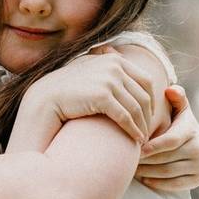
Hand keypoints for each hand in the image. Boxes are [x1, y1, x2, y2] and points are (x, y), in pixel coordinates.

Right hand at [27, 47, 154, 142]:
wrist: (46, 98)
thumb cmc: (68, 89)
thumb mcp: (90, 71)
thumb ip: (107, 68)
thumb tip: (123, 70)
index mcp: (115, 59)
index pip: (145, 80)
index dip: (152, 100)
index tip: (150, 115)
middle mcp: (114, 66)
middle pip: (143, 95)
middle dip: (148, 116)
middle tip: (149, 130)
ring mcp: (109, 80)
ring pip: (136, 107)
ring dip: (143, 125)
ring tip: (143, 138)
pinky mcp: (102, 96)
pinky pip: (125, 116)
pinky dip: (133, 130)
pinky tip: (136, 139)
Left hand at [135, 86, 198, 190]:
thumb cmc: (181, 126)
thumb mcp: (180, 111)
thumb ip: (176, 98)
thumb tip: (171, 89)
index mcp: (192, 131)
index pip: (170, 141)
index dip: (152, 146)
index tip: (137, 148)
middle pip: (165, 158)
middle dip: (145, 160)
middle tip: (128, 159)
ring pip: (167, 172)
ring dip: (147, 172)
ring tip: (132, 169)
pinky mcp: (197, 180)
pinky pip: (173, 185)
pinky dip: (157, 183)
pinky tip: (144, 179)